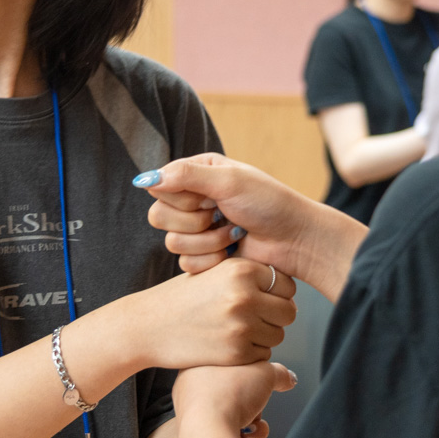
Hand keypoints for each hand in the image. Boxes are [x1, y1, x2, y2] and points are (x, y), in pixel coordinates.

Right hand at [123, 257, 296, 370]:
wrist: (147, 326)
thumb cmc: (181, 298)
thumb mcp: (212, 273)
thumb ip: (246, 276)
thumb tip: (284, 285)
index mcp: (241, 270)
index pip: (286, 284)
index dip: (278, 294)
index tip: (263, 299)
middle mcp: (245, 295)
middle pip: (288, 311)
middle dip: (275, 317)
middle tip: (254, 319)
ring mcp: (242, 326)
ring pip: (278, 335)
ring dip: (264, 336)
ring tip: (237, 332)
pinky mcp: (236, 353)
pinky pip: (263, 355)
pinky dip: (251, 353)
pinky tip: (228, 345)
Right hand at [138, 154, 364, 297]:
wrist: (295, 239)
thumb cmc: (269, 203)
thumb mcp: (229, 181)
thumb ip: (186, 176)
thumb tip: (143, 180)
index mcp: (197, 173)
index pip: (160, 187)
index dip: (182, 198)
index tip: (209, 198)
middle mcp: (193, 199)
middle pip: (159, 216)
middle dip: (194, 221)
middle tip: (222, 216)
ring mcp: (198, 228)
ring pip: (172, 242)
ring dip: (208, 241)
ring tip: (235, 233)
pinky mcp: (205, 255)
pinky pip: (186, 263)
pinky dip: (212, 259)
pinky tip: (234, 250)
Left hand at [173, 360, 294, 437]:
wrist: (209, 434)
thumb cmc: (228, 396)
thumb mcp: (265, 372)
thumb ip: (279, 373)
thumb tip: (288, 378)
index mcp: (197, 365)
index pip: (233, 365)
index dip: (252, 373)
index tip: (259, 379)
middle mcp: (190, 389)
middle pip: (236, 392)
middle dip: (255, 402)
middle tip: (257, 401)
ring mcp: (192, 414)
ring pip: (234, 413)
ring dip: (253, 420)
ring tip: (253, 422)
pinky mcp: (198, 437)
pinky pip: (227, 432)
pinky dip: (243, 435)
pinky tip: (248, 435)